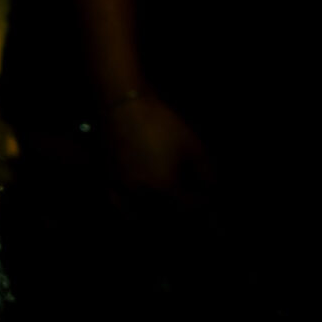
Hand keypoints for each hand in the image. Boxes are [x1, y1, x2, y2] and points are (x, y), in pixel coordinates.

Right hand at [100, 93, 213, 208]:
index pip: (191, 208)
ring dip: (158, 216)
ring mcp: (121, 189)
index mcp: (165, 188)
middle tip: (192, 201)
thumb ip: (208, 174)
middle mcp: (142, 195)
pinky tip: (138, 209)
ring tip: (169, 206)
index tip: (210, 196)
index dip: (203, 203)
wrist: (124, 105)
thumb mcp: (193, 146)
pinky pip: (119, 206)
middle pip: (168, 215)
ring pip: (142, 215)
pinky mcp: (108, 180)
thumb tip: (213, 190)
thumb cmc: (161, 124)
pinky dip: (130, 212)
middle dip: (183, 211)